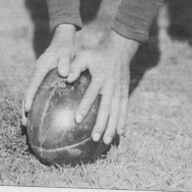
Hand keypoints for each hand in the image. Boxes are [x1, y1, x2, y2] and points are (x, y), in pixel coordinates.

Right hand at [21, 23, 75, 125]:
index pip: (32, 85)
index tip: (26, 110)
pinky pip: (37, 94)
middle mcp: (36, 74)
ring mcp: (38, 78)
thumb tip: (65, 74)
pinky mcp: (42, 81)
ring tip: (27, 125)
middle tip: (24, 124)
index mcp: (40, 68)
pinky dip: (35, 104)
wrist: (62, 41)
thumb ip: (65, 61)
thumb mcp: (66, 52)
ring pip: (31, 96)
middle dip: (24, 109)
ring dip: (27, 109)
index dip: (28, 97)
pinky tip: (40, 117)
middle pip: (28, 94)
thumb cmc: (64, 47)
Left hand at [66, 30, 138, 144]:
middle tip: (94, 138)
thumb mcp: (85, 55)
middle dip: (101, 124)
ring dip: (112, 127)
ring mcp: (119, 90)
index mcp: (100, 78)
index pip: (91, 94)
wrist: (120, 49)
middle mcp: (111, 86)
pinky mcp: (125, 92)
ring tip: (105, 141)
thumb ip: (76, 66)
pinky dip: (122, 121)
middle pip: (106, 108)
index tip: (77, 120)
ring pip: (116, 112)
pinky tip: (119, 133)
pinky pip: (124, 109)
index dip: (84, 107)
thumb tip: (66, 77)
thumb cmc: (98, 54)